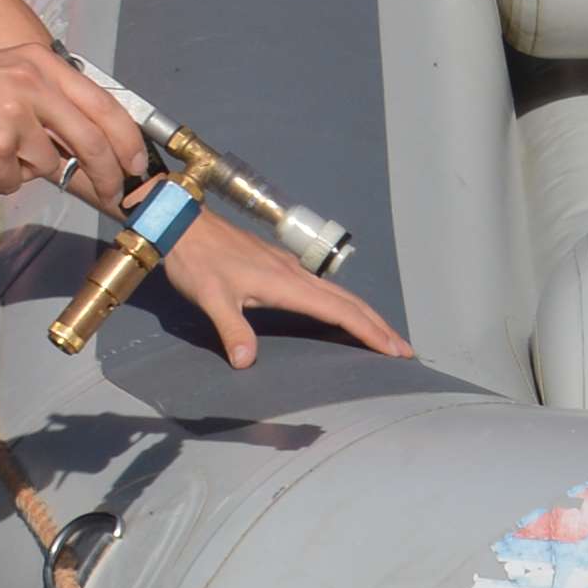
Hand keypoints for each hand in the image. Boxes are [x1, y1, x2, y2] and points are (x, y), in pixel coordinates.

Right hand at [0, 42, 152, 199]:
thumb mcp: (4, 73)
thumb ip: (46, 98)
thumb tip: (87, 140)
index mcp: (40, 63)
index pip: (104, 105)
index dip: (128, 140)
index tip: (136, 163)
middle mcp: (33, 85)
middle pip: (92, 142)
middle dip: (109, 176)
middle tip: (115, 195)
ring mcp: (14, 117)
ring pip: (46, 165)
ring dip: (23, 171)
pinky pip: (10, 181)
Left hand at [149, 209, 415, 370]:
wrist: (183, 225)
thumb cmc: (197, 261)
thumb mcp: (211, 297)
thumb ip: (232, 329)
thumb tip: (246, 363)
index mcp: (287, 283)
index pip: (339, 311)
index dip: (369, 331)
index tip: (394, 350)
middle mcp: (296, 274)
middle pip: (349, 301)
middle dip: (379, 327)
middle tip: (404, 351)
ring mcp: (289, 268)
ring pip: (339, 294)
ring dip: (365, 315)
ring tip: (382, 336)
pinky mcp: (280, 265)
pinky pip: (324, 289)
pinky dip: (344, 305)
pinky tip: (341, 314)